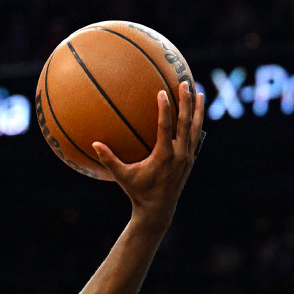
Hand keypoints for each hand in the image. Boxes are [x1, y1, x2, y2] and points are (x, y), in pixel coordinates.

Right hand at [92, 80, 204, 223]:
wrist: (158, 210)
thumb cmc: (138, 192)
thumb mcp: (123, 177)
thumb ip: (109, 160)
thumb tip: (93, 144)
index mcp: (164, 156)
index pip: (166, 127)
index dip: (164, 109)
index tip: (162, 92)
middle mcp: (179, 155)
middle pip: (185, 123)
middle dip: (186, 102)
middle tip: (184, 83)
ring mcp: (187, 157)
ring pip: (195, 129)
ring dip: (197, 110)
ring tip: (199, 92)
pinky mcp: (190, 160)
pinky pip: (195, 137)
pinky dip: (196, 123)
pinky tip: (196, 113)